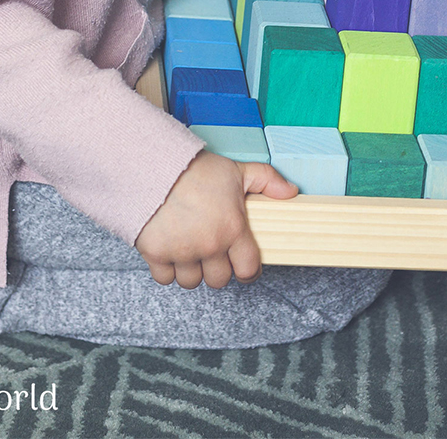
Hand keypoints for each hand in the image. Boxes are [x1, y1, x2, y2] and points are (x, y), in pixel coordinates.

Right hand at [135, 150, 296, 288]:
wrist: (155, 165)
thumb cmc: (196, 169)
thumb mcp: (237, 171)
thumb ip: (266, 180)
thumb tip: (291, 191)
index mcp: (232, 229)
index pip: (248, 269)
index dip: (247, 270)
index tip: (243, 266)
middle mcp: (209, 246)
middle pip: (218, 280)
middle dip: (218, 269)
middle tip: (214, 253)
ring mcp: (181, 252)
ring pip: (191, 282)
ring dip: (192, 270)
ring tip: (191, 250)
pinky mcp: (155, 253)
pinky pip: (164, 278)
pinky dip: (167, 269)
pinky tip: (171, 251)